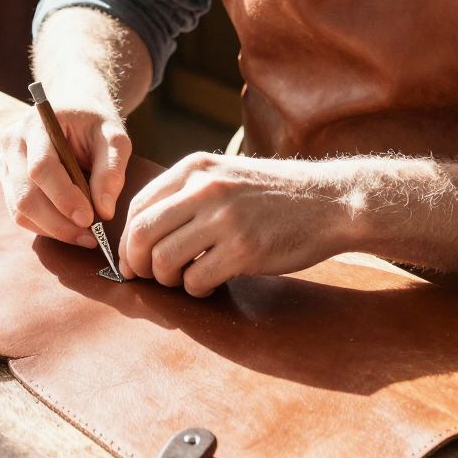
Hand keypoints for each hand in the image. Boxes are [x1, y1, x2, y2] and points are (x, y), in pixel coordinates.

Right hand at [0, 96, 130, 245]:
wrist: (73, 109)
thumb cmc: (94, 123)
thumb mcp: (114, 137)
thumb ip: (112, 170)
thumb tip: (105, 211)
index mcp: (36, 124)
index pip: (41, 168)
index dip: (64, 198)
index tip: (90, 219)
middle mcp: (12, 143)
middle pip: (25, 195)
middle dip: (58, 223)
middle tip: (89, 236)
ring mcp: (5, 162)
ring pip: (19, 210)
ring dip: (52, 230)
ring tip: (84, 236)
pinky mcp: (8, 180)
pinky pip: (19, 213)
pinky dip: (45, 227)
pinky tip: (69, 228)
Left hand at [118, 152, 342, 295]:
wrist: (331, 202)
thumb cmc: (275, 196)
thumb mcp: (227, 175)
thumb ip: (188, 193)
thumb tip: (141, 231)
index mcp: (196, 167)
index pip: (138, 205)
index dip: (126, 239)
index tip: (131, 259)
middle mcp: (206, 188)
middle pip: (141, 234)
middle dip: (136, 263)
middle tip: (145, 277)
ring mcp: (225, 219)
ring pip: (163, 260)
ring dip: (166, 280)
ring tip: (184, 280)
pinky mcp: (244, 250)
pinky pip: (196, 280)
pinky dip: (195, 290)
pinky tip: (209, 285)